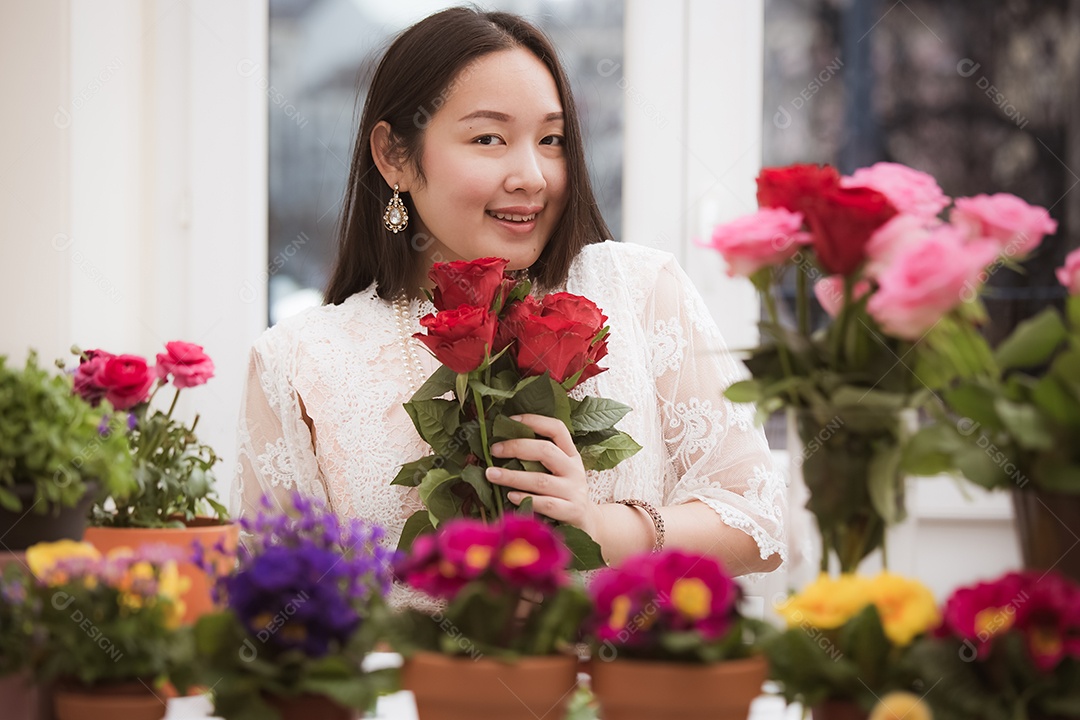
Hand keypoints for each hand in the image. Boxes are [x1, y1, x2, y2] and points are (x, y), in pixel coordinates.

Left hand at [485, 413, 599, 536]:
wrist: (588, 524)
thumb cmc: (563, 495)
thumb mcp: (558, 473)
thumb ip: (538, 461)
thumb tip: (501, 446)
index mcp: (571, 455)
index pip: (557, 429)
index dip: (535, 421)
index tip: (510, 419)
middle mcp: (574, 469)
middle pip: (546, 450)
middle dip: (516, 447)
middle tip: (494, 449)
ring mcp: (574, 491)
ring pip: (541, 480)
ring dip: (513, 476)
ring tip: (491, 474)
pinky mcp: (572, 511)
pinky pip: (546, 504)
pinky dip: (526, 498)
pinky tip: (510, 496)